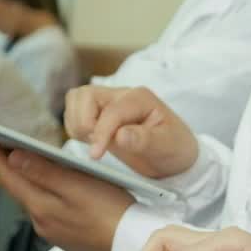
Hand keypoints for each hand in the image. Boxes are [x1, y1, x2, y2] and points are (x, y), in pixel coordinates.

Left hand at [0, 143, 135, 250]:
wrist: (131, 240)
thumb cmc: (110, 209)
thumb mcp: (77, 184)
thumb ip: (43, 171)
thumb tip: (13, 158)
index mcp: (41, 207)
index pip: (9, 178)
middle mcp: (42, 222)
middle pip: (19, 189)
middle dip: (10, 167)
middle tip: (4, 146)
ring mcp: (53, 231)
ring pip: (34, 200)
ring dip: (28, 181)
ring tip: (26, 162)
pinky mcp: (66, 236)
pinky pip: (48, 211)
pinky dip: (44, 194)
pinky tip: (52, 187)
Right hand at [63, 85, 198, 177]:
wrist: (173, 155)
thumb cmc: (174, 148)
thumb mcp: (167, 146)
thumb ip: (144, 140)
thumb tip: (121, 135)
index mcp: (140, 99)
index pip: (111, 111)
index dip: (101, 133)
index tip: (95, 156)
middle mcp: (122, 95)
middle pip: (86, 95)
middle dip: (84, 122)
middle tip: (97, 146)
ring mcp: (109, 102)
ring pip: (77, 100)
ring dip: (77, 123)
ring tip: (94, 144)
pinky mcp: (100, 113)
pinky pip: (75, 112)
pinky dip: (76, 127)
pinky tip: (92, 142)